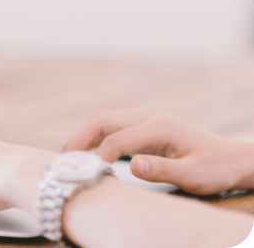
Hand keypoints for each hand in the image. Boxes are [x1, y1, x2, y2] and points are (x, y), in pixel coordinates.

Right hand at [63, 107, 253, 194]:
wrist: (230, 159)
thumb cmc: (213, 169)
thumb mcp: (193, 176)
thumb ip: (162, 171)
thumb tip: (132, 166)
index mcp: (160, 126)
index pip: (116, 140)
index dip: (97, 157)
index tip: (85, 175)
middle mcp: (149, 116)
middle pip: (102, 120)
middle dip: (79, 139)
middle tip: (63, 161)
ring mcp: (144, 118)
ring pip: (103, 121)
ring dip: (83, 137)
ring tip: (69, 159)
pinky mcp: (142, 125)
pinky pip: (110, 127)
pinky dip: (93, 138)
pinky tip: (86, 155)